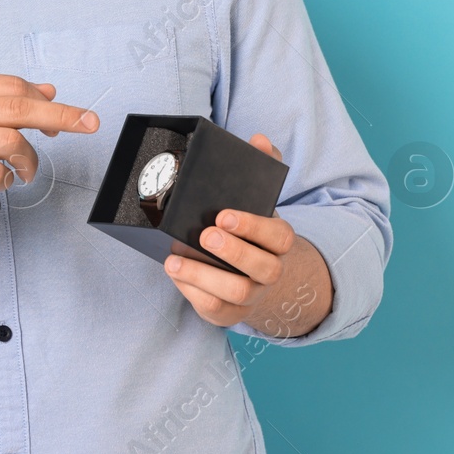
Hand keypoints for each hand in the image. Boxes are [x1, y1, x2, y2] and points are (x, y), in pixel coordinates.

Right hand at [0, 73, 98, 222]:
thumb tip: (48, 90)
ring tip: (24, 170)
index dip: (47, 100)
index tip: (71, 115)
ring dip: (29, 160)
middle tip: (89, 124)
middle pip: (20, 107)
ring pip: (12, 141)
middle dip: (62, 116)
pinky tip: (2, 181)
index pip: (14, 86)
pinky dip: (7, 179)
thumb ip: (1, 101)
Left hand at [163, 133, 296, 328]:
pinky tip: (175, 273)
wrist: (252, 276)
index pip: (278, 236)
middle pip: (264, 268)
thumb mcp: (255, 200)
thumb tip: (260, 140)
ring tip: (174, 260)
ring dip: (204, 275)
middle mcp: (270, 271)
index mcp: (277, 242)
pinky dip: (193, 292)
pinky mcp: (229, 312)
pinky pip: (216, 309)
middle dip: (234, 252)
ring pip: (238, 292)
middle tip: (205, 235)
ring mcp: (252, 295)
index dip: (254, 227)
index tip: (223, 215)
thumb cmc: (247, 231)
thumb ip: (260, 167)